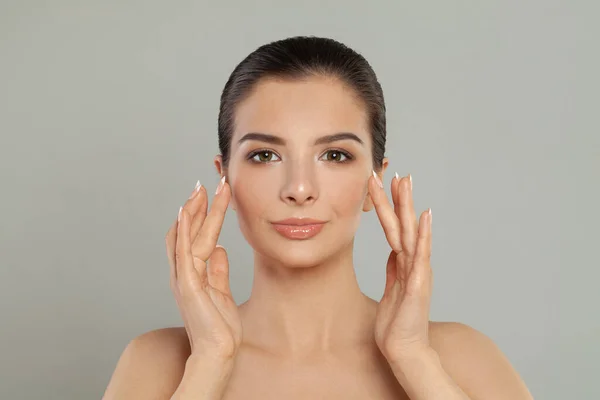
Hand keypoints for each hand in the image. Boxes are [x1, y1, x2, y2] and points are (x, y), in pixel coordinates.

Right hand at [165, 177, 241, 361]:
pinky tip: (185, 212)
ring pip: (185, 236)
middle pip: (186, 232)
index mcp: (192, 273)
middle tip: (204, 183)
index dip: (198, 214)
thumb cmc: (219, 326)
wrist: (218, 352)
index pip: (192, 236)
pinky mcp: (188, 285)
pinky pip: (183, 252)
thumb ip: (218, 270)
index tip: (210, 194)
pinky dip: (182, 231)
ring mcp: (183, 278)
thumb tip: (221, 249)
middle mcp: (183, 272)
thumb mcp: (221, 291)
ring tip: (200, 190)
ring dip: (192, 211)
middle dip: (195, 206)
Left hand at [369, 171, 432, 363]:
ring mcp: (417, 272)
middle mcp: (413, 263)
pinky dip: (424, 236)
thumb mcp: (392, 288)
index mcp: (404, 263)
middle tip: (396, 172)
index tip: (384, 184)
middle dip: (399, 198)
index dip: (389, 206)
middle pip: (405, 224)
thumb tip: (394, 251)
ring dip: (408, 207)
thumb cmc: (397, 322)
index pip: (395, 228)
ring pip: (411, 233)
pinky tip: (425, 218)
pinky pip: (420, 255)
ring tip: (406, 183)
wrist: (404, 349)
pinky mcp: (418, 284)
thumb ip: (395, 268)